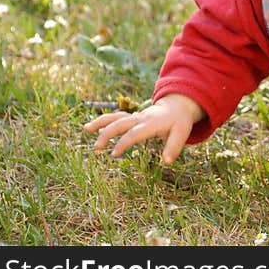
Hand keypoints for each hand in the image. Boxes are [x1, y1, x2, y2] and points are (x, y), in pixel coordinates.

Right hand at [82, 93, 204, 164]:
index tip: (114, 154)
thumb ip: (174, 146)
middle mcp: (140, 118)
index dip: (124, 143)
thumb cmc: (179, 122)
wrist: (177, 106)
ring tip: (86, 129)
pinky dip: (103, 121)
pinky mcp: (131, 118)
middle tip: (97, 149)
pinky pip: (116, 117)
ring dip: (101, 123)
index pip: (134, 133)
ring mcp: (135, 117)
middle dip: (107, 134)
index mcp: (151, 123)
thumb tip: (167, 162)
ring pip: (115, 117)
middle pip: (121, 123)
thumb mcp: (182, 133)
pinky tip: (92, 128)